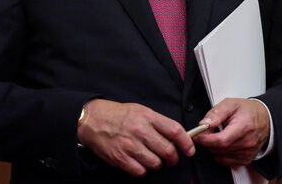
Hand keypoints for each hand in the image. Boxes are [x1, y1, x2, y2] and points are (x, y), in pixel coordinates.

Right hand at [77, 99, 195, 176]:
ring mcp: (129, 145)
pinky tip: (139, 162)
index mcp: (147, 116)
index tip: (189, 149)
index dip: (186, 142)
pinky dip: (143, 170)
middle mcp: (140, 130)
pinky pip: (140, 171)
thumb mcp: (140, 110)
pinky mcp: (120, 158)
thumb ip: (157, 123)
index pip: (175, 131)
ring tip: (152, 158)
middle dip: (172, 158)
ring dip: (157, 164)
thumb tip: (176, 137)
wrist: (92, 119)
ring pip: (155, 163)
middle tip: (170, 158)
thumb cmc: (117, 114)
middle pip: (167, 150)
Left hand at [193, 98, 269, 166]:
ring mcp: (247, 153)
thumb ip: (216, 113)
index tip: (198, 135)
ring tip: (218, 135)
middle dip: (208, 142)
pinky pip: (226, 161)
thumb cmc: (248, 111)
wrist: (265, 119)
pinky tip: (224, 143)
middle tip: (208, 132)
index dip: (206, 139)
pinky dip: (220, 154)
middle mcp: (247, 142)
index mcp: (244, 127)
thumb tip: (204, 123)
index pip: (221, 140)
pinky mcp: (246, 159)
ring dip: (214, 148)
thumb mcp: (231, 104)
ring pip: (220, 156)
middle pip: (219, 149)